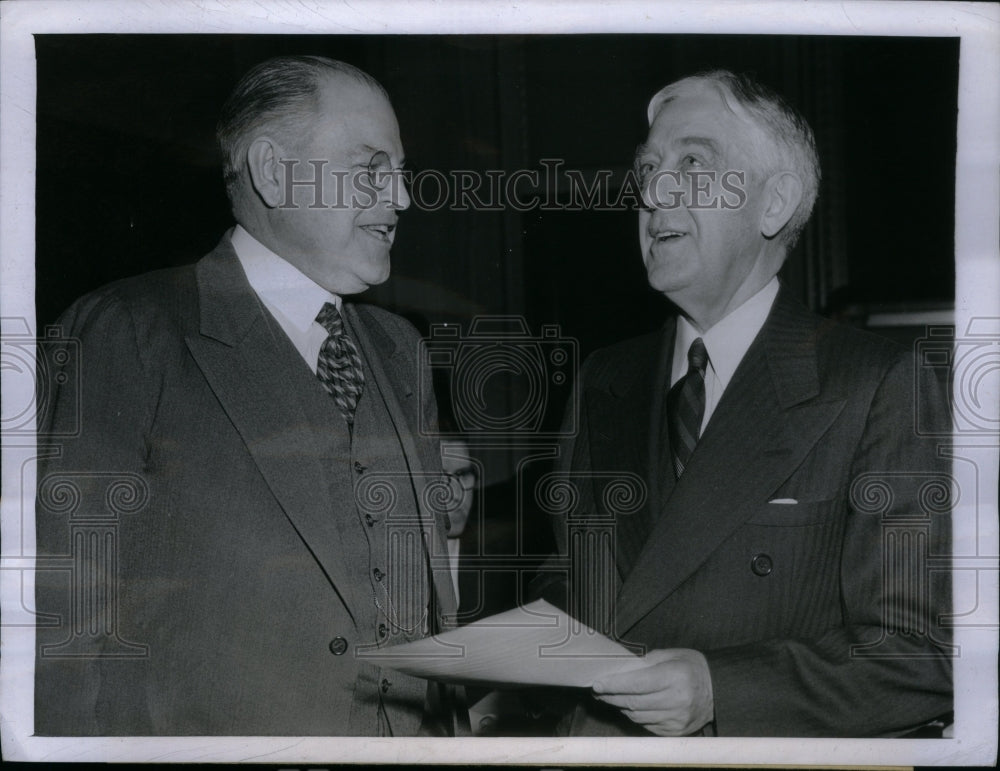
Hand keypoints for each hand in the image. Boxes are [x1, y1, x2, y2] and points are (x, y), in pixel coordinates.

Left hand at [591, 648, 713, 735]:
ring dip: (621, 707)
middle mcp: (676, 701)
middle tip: (599, 691)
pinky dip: (636, 716)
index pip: (635, 684)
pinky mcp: (675, 732)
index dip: (613, 685)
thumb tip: (620, 669)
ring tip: (613, 697)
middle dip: (611, 696)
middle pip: (632, 702)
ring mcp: (676, 719)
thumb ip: (646, 661)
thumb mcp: (672, 655)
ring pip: (637, 716)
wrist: (719, 691)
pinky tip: (631, 707)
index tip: (597, 683)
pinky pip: (646, 725)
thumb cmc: (692, 668)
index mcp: (674, 677)